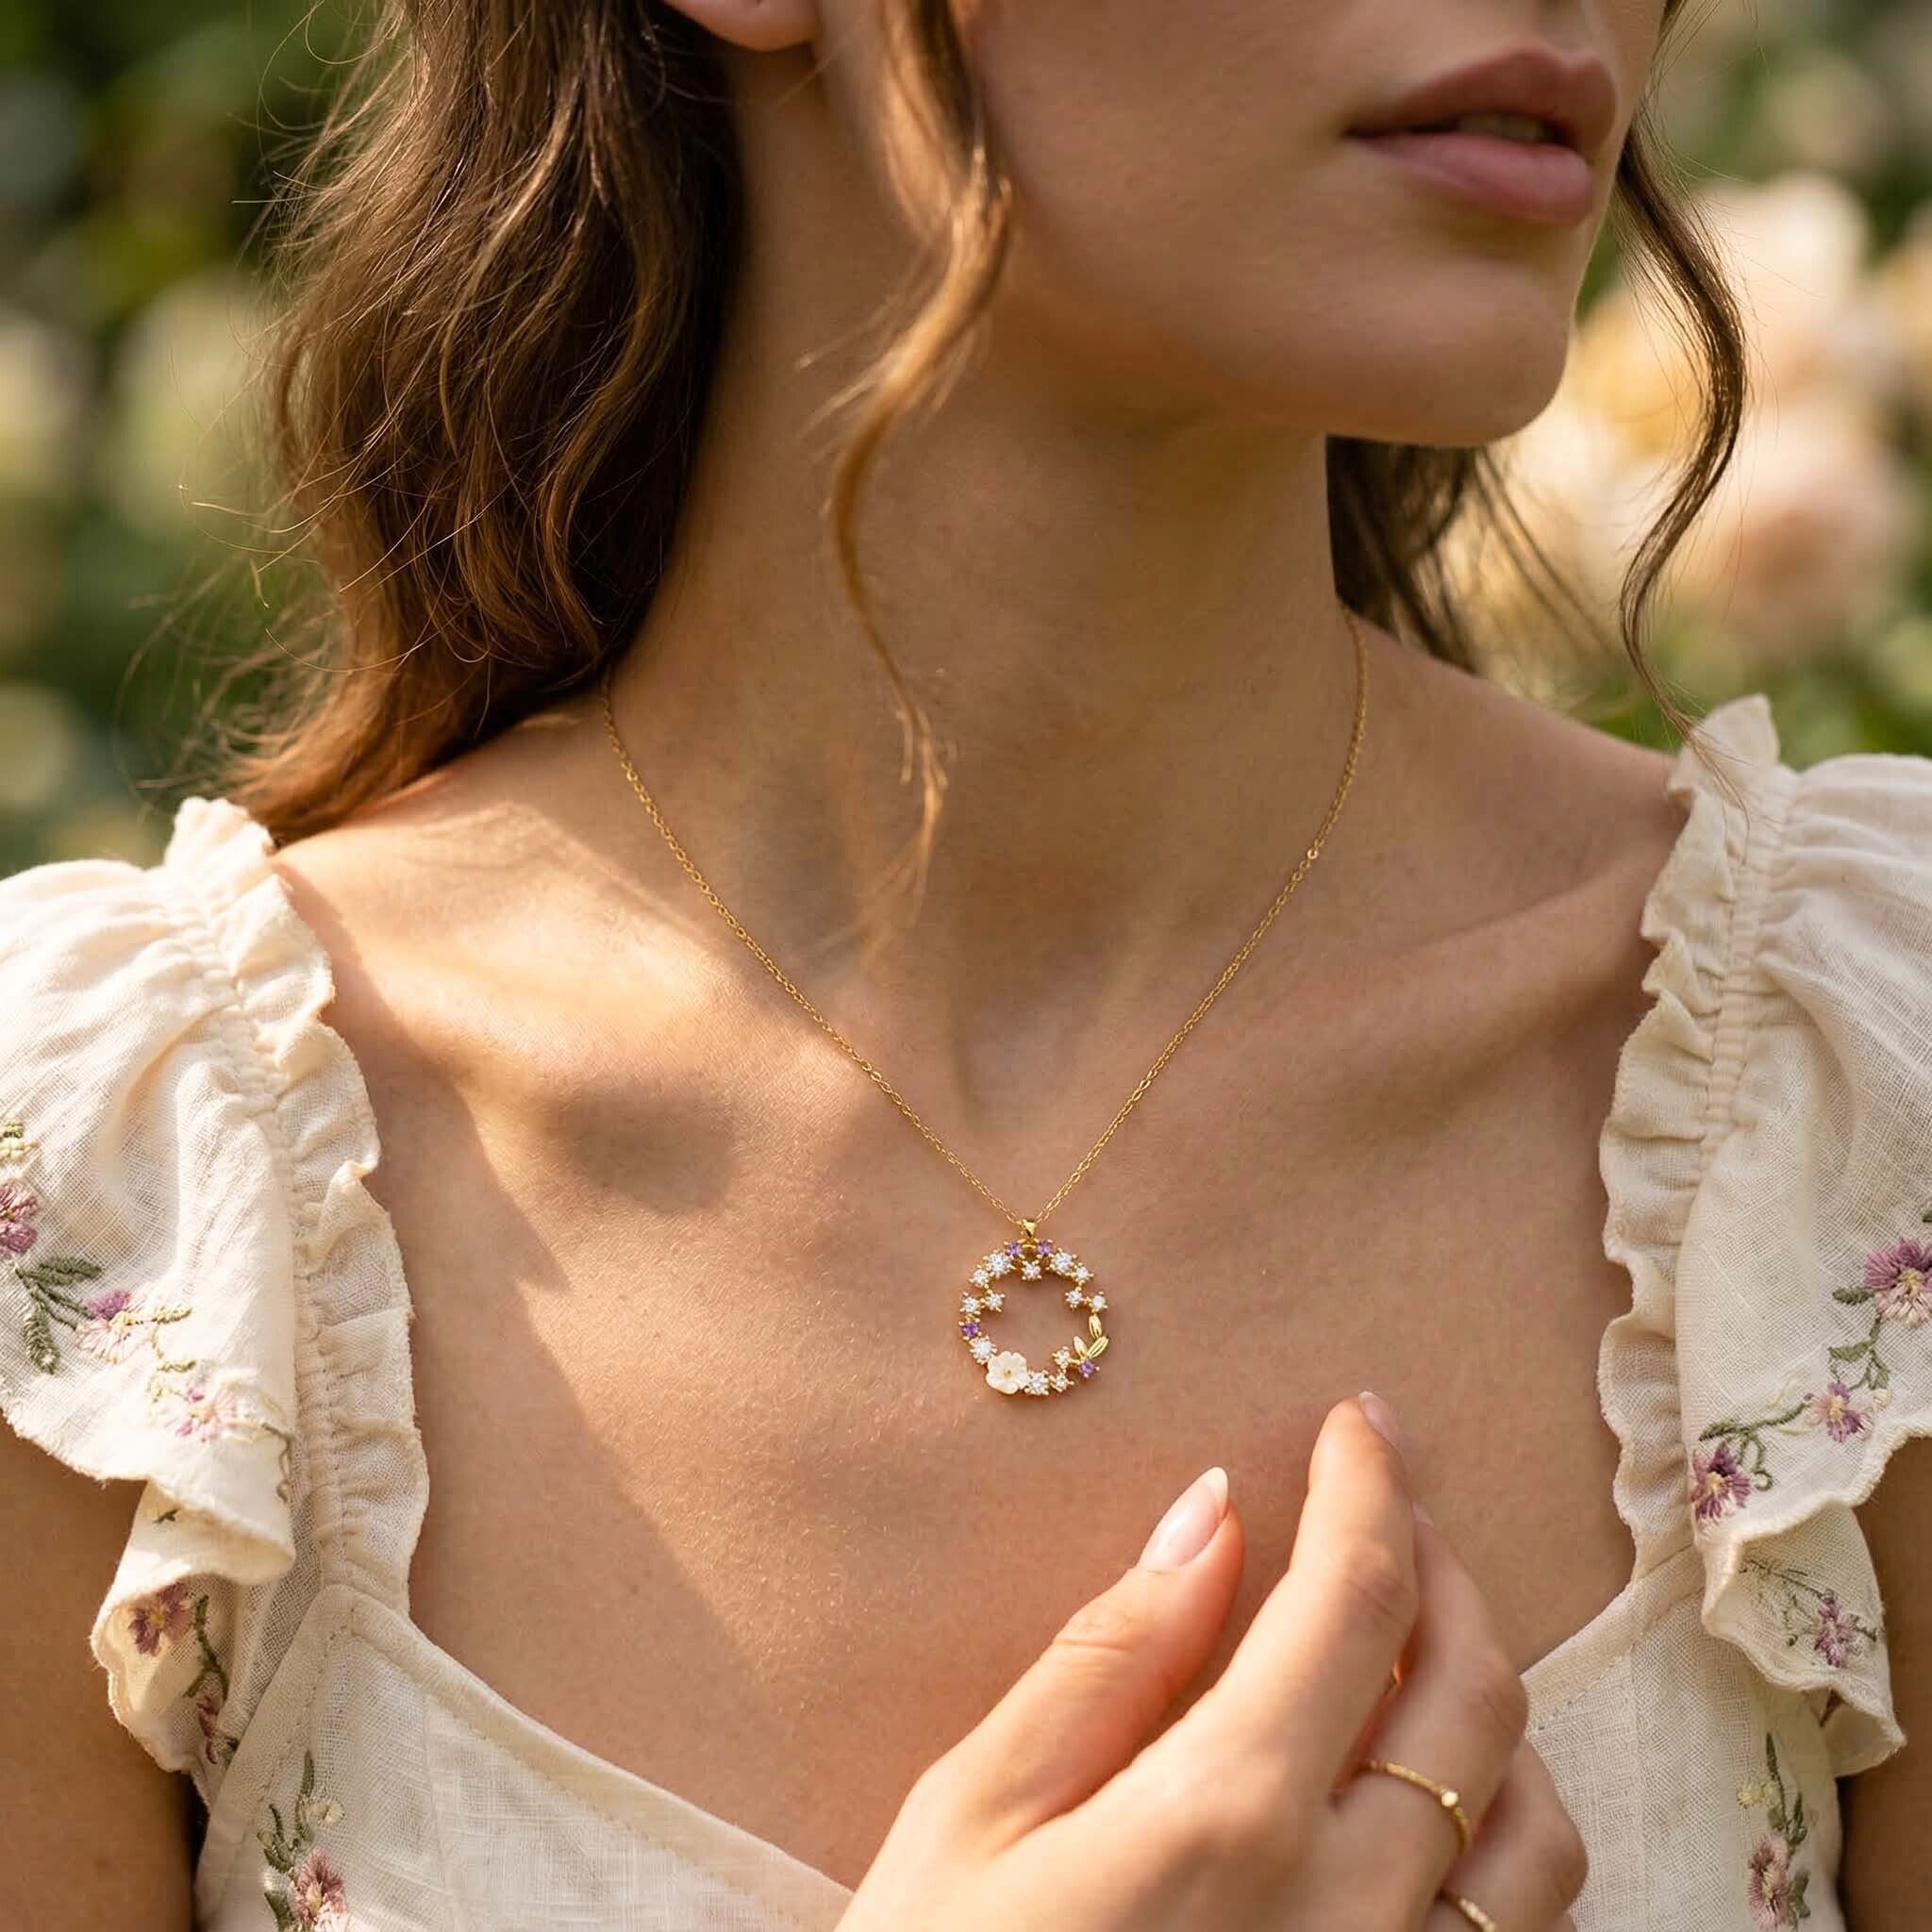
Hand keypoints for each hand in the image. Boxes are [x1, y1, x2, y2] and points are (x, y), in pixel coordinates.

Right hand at [837, 1395, 1586, 1930]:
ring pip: (1540, 1832)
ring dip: (1498, 1710)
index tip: (1358, 1419)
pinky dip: (1509, 1838)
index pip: (1353, 1598)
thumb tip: (1212, 1516)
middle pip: (1474, 1692)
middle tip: (1384, 1509)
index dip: (1369, 1485)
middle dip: (1441, 1568)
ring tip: (1419, 1656)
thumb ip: (1108, 1658)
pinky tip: (1432, 1808)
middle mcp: (1348, 1909)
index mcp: (1227, 1816)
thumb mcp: (974, 1812)